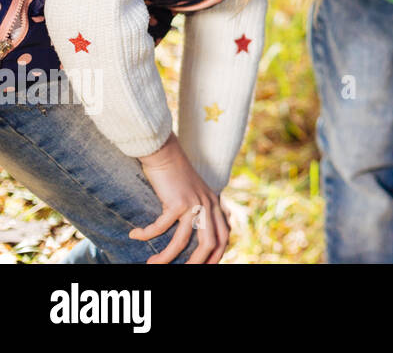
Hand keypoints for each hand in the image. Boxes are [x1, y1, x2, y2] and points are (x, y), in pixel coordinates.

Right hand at [130, 133, 231, 263]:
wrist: (164, 152)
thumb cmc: (174, 175)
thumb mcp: (193, 194)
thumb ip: (199, 211)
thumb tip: (194, 233)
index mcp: (215, 204)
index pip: (224, 236)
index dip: (217, 255)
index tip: (204, 267)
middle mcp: (208, 204)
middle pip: (211, 244)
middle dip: (197, 264)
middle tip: (179, 274)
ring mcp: (194, 203)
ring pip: (182, 242)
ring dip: (166, 257)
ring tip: (151, 265)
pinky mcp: (177, 201)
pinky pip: (160, 227)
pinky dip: (146, 234)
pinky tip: (134, 234)